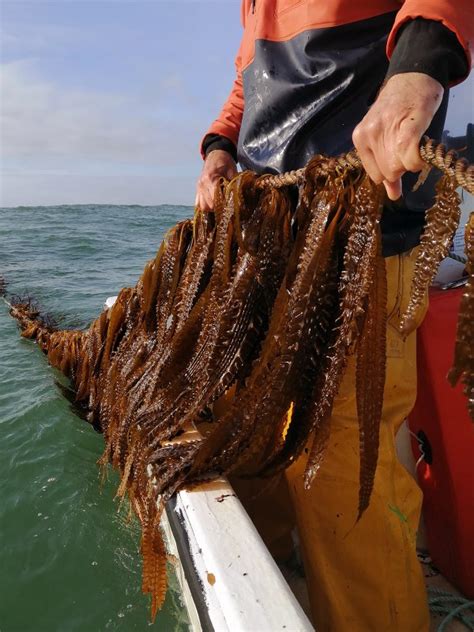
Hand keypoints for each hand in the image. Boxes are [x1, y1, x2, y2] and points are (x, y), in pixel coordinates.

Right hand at [195, 150, 237, 210]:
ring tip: (219, 206)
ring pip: (202, 206)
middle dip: (218, 208)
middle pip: (208, 205)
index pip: (215, 199)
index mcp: (211, 178)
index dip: (223, 204)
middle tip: (226, 206)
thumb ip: (233, 184)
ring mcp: (199, 187)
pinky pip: (198, 203)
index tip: (230, 205)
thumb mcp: (232, 171)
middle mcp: (202, 184)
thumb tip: (237, 197)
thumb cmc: (225, 162)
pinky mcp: (198, 189)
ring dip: (211, 208)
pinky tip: (213, 204)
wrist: (216, 153)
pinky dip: (205, 205)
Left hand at [352, 72, 443, 200]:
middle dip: (401, 167)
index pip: (375, 175)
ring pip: (399, 169)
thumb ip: (384, 166)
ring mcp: (386, 130)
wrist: (413, 76)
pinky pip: (410, 159)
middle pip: (388, 173)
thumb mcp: (383, 135)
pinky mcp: (408, 127)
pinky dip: (417, 161)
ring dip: (411, 163)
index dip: (389, 171)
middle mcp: (369, 134)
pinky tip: (420, 152)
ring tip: (414, 143)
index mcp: (359, 137)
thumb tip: (392, 195)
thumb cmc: (398, 107)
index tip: (398, 156)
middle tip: (408, 148)